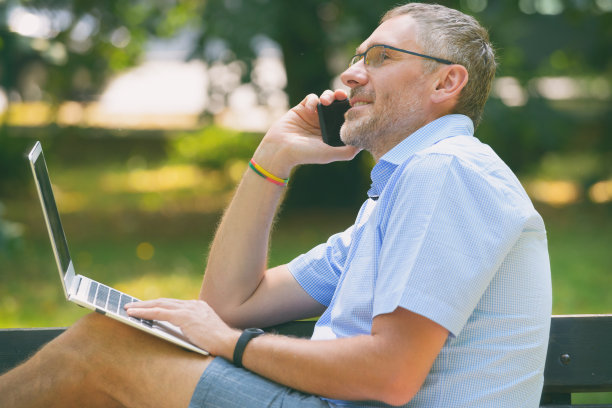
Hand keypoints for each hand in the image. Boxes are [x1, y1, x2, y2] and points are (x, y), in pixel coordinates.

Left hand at [125, 298, 239, 357]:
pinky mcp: (184, 316)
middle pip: (165, 301)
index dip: (158, 305)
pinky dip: (145, 312)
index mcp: (198, 307)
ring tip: (128, 308)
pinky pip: (160, 312)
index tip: (146, 307)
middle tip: (131, 305)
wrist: (229, 342)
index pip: (173, 304)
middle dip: (146, 303)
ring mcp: (189, 309)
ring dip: (142, 306)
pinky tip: (134, 313)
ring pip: (160, 304)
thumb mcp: (203, 332)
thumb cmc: (218, 343)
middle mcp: (193, 304)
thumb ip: (191, 328)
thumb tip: (174, 331)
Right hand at [252, 89, 360, 177]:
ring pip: (326, 99)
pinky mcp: (302, 109)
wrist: (280, 149)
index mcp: (333, 134)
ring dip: (328, 96)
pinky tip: (310, 108)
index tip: (355, 105)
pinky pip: (311, 98)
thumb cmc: (305, 154)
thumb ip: (348, 151)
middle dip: (341, 98)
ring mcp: (313, 116)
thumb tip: (364, 143)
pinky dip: (313, 100)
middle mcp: (325, 124)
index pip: (346, 118)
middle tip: (343, 96)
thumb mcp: (330, 154)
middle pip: (338, 105)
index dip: (351, 110)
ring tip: (326, 101)